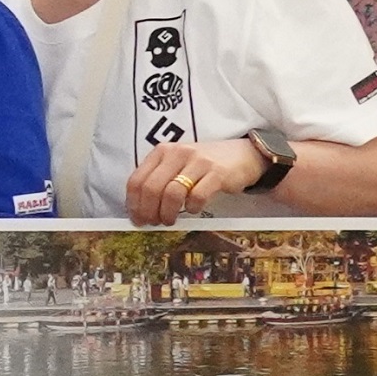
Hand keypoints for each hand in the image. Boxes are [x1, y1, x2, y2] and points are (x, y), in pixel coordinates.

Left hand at [125, 138, 255, 225]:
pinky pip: (197, 196)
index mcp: (162, 152)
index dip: (134, 204)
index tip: (137, 219)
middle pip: (151, 188)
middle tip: (153, 223)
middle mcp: (177, 153)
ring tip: (171, 220)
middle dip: (149, 211)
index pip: (137, 180)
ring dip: (168, 213)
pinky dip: (192, 208)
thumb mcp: (178, 166)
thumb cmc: (204, 165)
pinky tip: (193, 209)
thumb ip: (160, 181)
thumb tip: (141, 210)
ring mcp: (197, 161)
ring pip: (172, 193)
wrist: (243, 154)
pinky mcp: (217, 172)